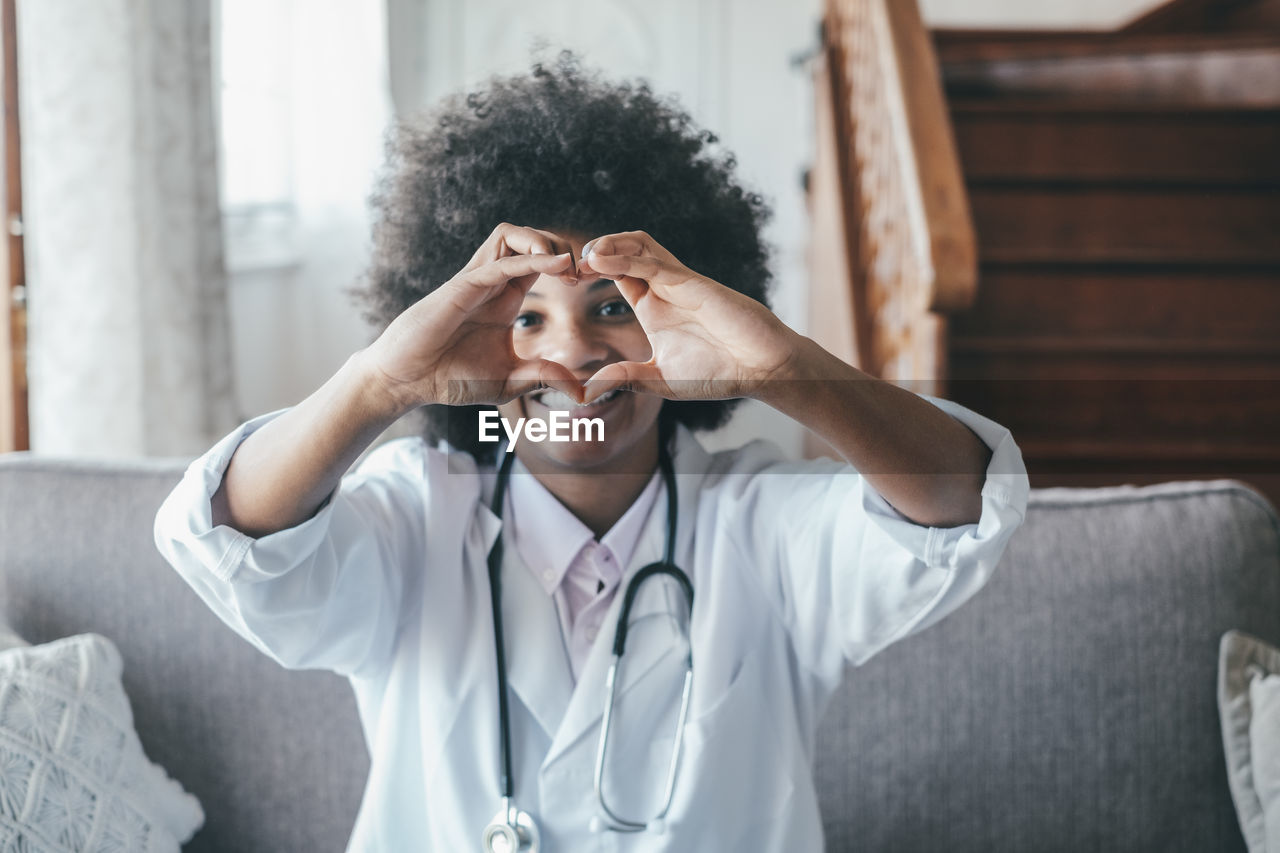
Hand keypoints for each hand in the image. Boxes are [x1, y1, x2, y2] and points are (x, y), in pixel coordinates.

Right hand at [363, 223, 586, 409]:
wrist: (407, 381)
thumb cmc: (450, 377)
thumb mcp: (509, 381)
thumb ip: (543, 378)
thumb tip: (582, 392)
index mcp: (505, 298)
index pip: (540, 260)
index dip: (566, 263)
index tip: (586, 283)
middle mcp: (492, 282)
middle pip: (529, 237)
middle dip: (561, 246)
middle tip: (580, 275)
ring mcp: (475, 281)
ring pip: (510, 235)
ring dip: (543, 241)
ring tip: (565, 266)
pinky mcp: (461, 288)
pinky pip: (498, 263)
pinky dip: (529, 259)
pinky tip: (556, 267)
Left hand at [576, 231, 798, 402]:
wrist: (763, 370)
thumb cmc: (720, 373)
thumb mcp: (659, 379)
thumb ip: (625, 378)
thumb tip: (585, 390)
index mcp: (654, 307)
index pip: (617, 274)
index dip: (590, 270)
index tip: (564, 279)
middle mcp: (664, 289)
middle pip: (624, 251)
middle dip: (593, 252)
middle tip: (566, 265)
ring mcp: (678, 283)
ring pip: (638, 246)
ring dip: (608, 245)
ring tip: (582, 256)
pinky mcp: (692, 285)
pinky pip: (654, 264)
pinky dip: (624, 259)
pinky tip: (599, 262)